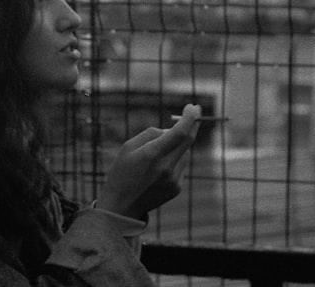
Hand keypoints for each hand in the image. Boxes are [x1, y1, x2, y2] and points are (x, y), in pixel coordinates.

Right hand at [96, 104, 200, 220]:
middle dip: (192, 125)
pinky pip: (181, 166)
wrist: (121, 206)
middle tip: (193, 113)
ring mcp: (173, 180)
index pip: (179, 133)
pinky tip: (157, 171)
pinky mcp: (176, 188)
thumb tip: (171, 130)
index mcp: (152, 154)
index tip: (192, 107)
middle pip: (188, 141)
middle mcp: (166, 167)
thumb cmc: (122, 172)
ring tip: (157, 155)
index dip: (189, 118)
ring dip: (178, 146)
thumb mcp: (128, 147)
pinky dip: (174, 161)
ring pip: (185, 153)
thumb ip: (151, 134)